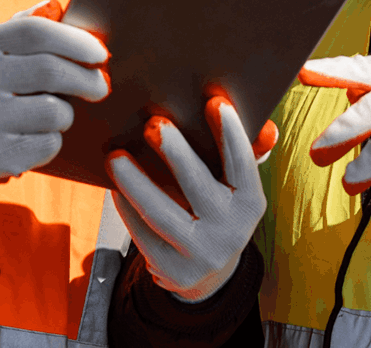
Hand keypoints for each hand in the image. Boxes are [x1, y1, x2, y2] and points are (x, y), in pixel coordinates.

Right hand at [0, 0, 109, 198]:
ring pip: (54, 111)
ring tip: (52, 116)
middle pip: (51, 70)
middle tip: (99, 86)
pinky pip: (47, 144)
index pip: (35, 32)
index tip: (100, 53)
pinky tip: (33, 138)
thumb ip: (20, 28)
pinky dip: (51, 141)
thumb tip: (55, 6)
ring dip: (66, 115)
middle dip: (87, 79)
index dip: (75, 40)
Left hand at [107, 97, 267, 301]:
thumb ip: (243, 152)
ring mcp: (200, 253)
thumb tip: (257, 123)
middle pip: (198, 185)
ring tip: (115, 156)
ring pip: (161, 213)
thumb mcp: (235, 187)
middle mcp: (231, 231)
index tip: (214, 100)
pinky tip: (113, 186)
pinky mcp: (170, 269)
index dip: (231, 133)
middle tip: (154, 123)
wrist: (207, 271)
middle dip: (176, 153)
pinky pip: (142, 233)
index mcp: (250, 203)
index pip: (242, 164)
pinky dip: (126, 207)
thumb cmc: (217, 208)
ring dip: (136, 182)